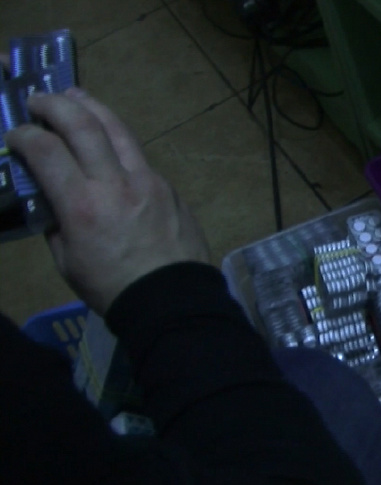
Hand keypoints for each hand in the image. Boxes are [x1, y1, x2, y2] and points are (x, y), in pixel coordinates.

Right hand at [4, 88, 209, 314]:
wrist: (172, 299)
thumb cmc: (112, 287)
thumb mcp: (67, 260)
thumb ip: (56, 222)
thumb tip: (51, 196)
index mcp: (82, 206)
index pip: (46, 151)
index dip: (24, 135)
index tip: (15, 133)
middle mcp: (115, 184)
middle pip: (84, 125)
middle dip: (56, 104)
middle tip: (39, 99)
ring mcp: (148, 181)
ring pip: (118, 130)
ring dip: (92, 107)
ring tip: (75, 96)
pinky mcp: (168, 186)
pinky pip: (139, 155)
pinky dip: (118, 141)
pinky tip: (108, 142)